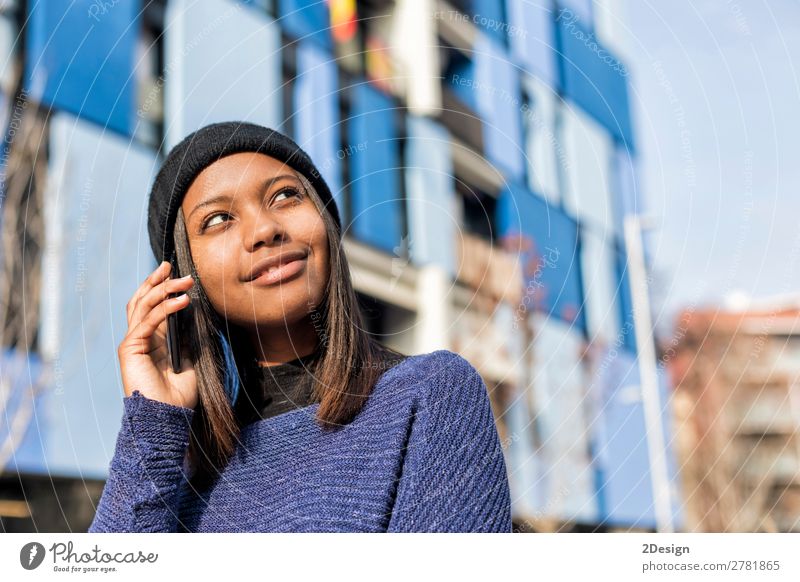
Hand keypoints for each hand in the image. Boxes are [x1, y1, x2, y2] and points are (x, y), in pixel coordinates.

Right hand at [118, 260, 197, 408]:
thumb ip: (188, 339)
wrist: (167, 417)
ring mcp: (133, 342)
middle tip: (170, 265)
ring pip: (143, 306)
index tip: (174, 272)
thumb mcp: (190, 360)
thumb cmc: (179, 395)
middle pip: (142, 300)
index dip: (160, 287)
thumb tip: (195, 316)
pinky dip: (166, 308)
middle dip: (156, 281)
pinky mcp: (131, 348)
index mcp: (151, 340)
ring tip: (185, 280)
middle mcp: (139, 338)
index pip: (150, 306)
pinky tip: (182, 301)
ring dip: (164, 290)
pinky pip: (148, 321)